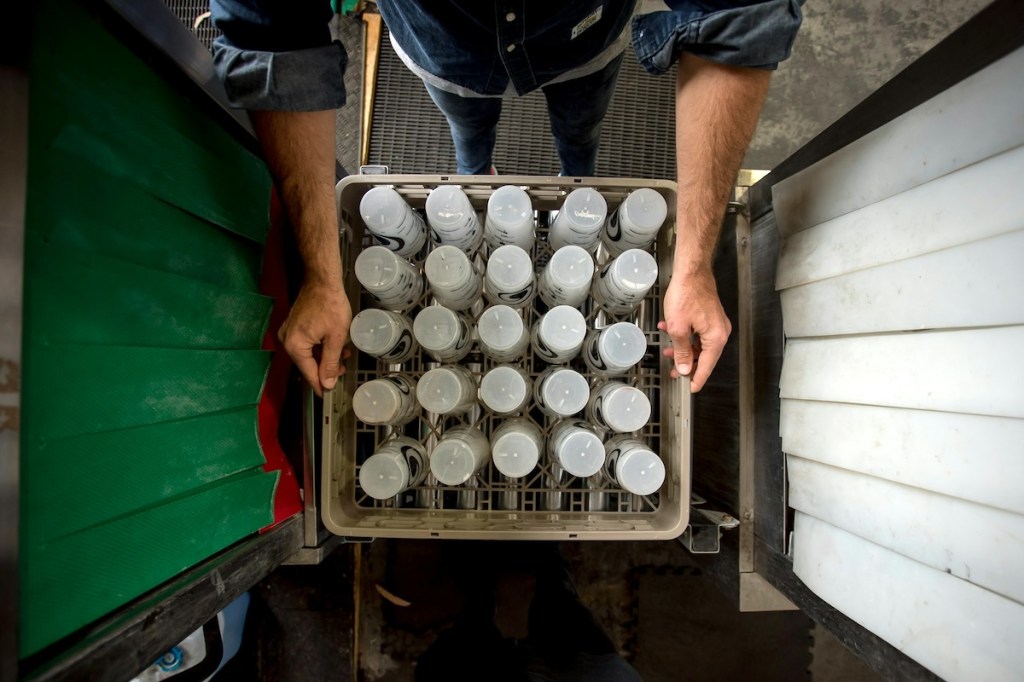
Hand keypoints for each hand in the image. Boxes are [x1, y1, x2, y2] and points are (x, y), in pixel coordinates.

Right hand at [278, 279, 352, 395]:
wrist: (323, 280)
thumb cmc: (330, 305)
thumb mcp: (335, 338)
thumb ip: (331, 363)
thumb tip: (328, 383)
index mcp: (294, 345)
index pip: (308, 373)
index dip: (321, 385)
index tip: (328, 395)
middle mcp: (287, 340)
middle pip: (307, 364)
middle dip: (326, 368)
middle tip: (343, 369)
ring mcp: (289, 332)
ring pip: (308, 354)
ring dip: (325, 356)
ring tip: (344, 353)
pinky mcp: (294, 325)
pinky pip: (306, 343)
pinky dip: (320, 346)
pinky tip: (334, 345)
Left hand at [658, 269, 730, 392]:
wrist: (691, 270)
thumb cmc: (686, 293)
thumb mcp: (678, 328)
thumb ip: (682, 351)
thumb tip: (685, 368)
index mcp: (716, 337)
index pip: (708, 365)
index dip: (697, 378)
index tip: (691, 389)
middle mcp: (720, 331)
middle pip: (704, 356)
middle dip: (687, 363)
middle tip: (674, 372)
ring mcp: (715, 323)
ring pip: (699, 344)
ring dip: (683, 348)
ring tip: (668, 350)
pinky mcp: (709, 315)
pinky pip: (698, 332)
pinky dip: (685, 335)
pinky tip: (670, 329)